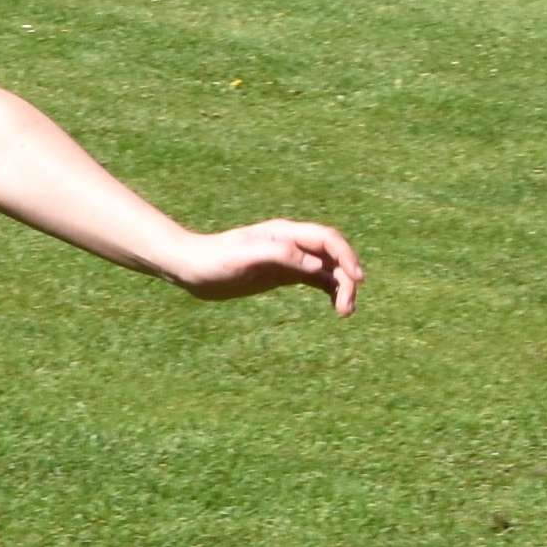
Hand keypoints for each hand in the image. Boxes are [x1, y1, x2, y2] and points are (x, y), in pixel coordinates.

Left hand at [165, 219, 361, 316]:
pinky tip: (335, 306)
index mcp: (284, 233)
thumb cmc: (212, 261)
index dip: (346, 257)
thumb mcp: (244, 258)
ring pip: (328, 269)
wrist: (190, 267)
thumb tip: (317, 266)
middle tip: (346, 309)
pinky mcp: (283, 273)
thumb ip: (280, 256)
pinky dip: (330, 289)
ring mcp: (289, 258)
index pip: (327, 240)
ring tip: (344, 313)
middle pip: (333, 256)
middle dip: (347, 278)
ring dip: (341, 287)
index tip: (356, 280)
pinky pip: (316, 278)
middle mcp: (291, 243)